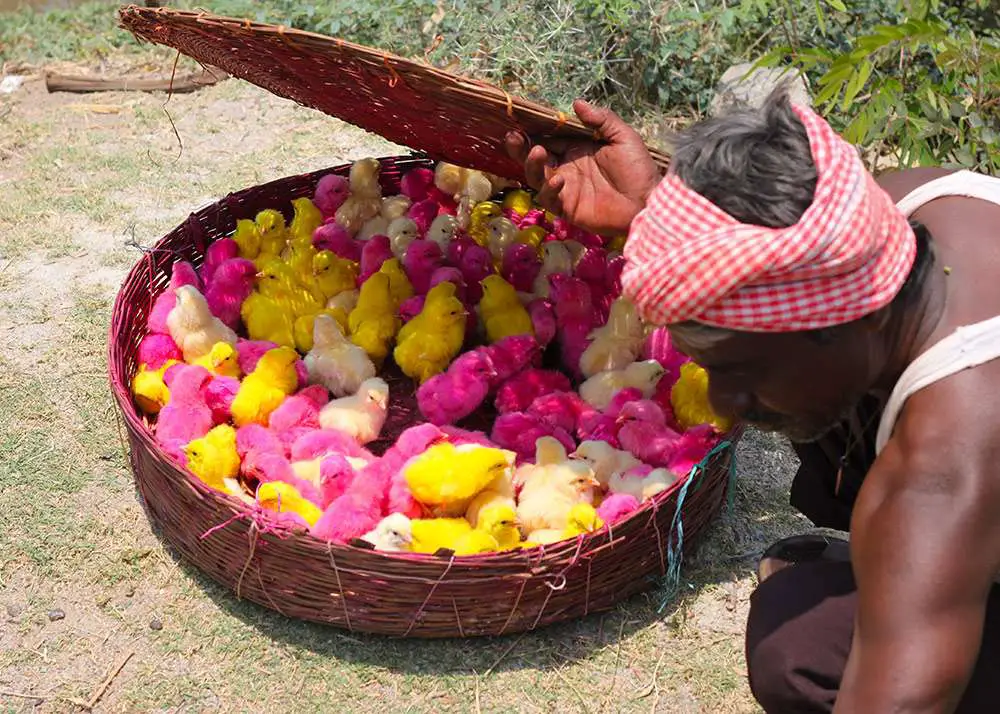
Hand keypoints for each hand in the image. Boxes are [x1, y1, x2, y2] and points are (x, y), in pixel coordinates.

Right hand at [504, 100, 661, 235]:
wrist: (648, 202)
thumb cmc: (638, 169)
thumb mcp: (623, 137)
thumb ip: (601, 119)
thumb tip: (576, 103)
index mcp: (576, 149)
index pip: (549, 137)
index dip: (534, 130)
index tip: (521, 121)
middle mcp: (566, 167)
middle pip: (535, 157)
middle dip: (521, 147)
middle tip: (513, 136)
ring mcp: (564, 188)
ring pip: (537, 176)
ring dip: (532, 165)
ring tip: (537, 153)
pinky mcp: (566, 208)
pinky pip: (549, 199)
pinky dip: (549, 189)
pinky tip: (559, 179)